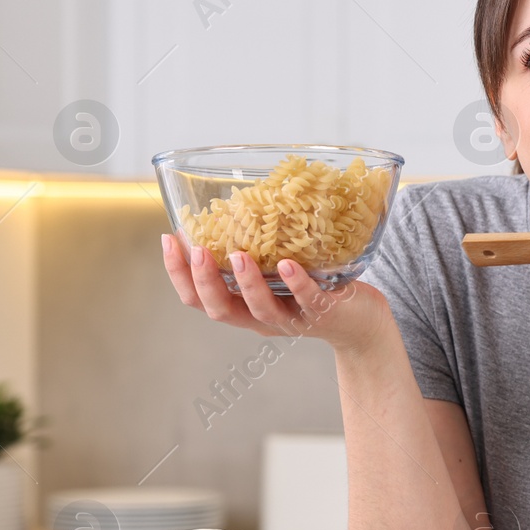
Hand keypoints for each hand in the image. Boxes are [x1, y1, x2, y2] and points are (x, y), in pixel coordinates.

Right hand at [160, 235, 392, 354]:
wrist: (361, 322)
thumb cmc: (314, 290)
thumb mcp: (275, 276)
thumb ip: (255, 253)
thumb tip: (231, 207)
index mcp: (244, 307)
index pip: (198, 299)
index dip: (178, 274)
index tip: (168, 240)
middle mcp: (262, 318)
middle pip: (219, 310)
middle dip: (203, 281)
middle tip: (196, 250)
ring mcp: (293, 318)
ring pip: (260, 308)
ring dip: (247, 282)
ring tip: (239, 256)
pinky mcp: (324, 312)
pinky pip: (307, 299)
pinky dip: (296, 284)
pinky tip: (287, 265)